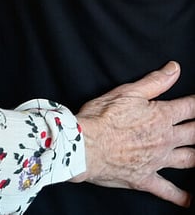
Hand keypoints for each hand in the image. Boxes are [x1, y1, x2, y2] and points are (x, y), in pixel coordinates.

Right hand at [74, 61, 194, 207]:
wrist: (85, 146)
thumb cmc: (101, 117)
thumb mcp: (127, 92)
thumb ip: (154, 82)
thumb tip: (174, 69)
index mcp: (161, 116)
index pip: (189, 107)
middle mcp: (165, 139)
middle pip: (194, 133)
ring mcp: (157, 161)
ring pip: (188, 160)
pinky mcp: (146, 178)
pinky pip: (168, 190)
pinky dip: (180, 197)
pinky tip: (189, 200)